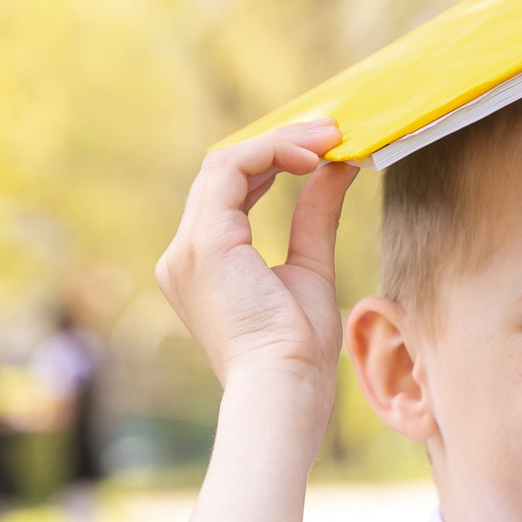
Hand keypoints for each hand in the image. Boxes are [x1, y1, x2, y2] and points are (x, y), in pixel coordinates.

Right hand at [154, 119, 356, 417]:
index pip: (229, 191)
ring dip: (278, 142)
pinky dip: (270, 152)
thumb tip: (336, 169)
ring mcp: (188, 249)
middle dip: (278, 144)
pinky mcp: (204, 244)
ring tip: (328, 138)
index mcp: (204, 266)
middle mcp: (184, 255)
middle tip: (330, 132)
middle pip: (223, 172)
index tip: (321, 149)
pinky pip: (229, 171)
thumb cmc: (298, 353)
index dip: (272, 161)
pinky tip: (310, 156)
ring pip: (224, 164)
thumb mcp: (312, 268)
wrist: (285, 390)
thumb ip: (315, 216)